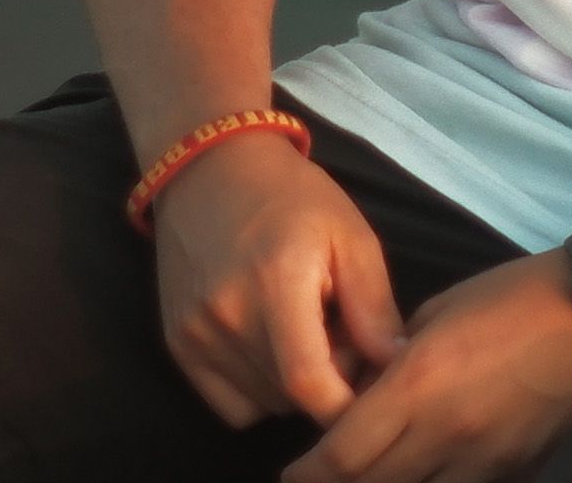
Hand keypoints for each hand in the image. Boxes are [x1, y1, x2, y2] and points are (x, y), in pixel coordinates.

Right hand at [149, 129, 399, 427]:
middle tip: (339, 336)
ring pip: (264, 404)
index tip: (370, 388)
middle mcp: (227, 316)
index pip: (309, 384)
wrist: (210, 166)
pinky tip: (269, 347)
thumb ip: (374, 308)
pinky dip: (258, 391)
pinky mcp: (177, 344)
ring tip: (302, 333)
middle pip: (291, 398)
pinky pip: (231, 405)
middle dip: (327, 383)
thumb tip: (395, 367)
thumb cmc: (292, 196)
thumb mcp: (350, 236)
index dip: (346, 403)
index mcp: (276, 283)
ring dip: (293, 386)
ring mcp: (194, 334)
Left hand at [294, 250, 571, 481]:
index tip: (291, 473)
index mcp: (419, 386)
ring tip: (367, 474)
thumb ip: (395, 358)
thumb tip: (365, 390)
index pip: (343, 455)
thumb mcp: (438, 313)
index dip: (309, 472)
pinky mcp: (514, 471)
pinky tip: (421, 469)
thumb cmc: (514, 297)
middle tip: (315, 478)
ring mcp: (483, 461)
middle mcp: (445, 434)